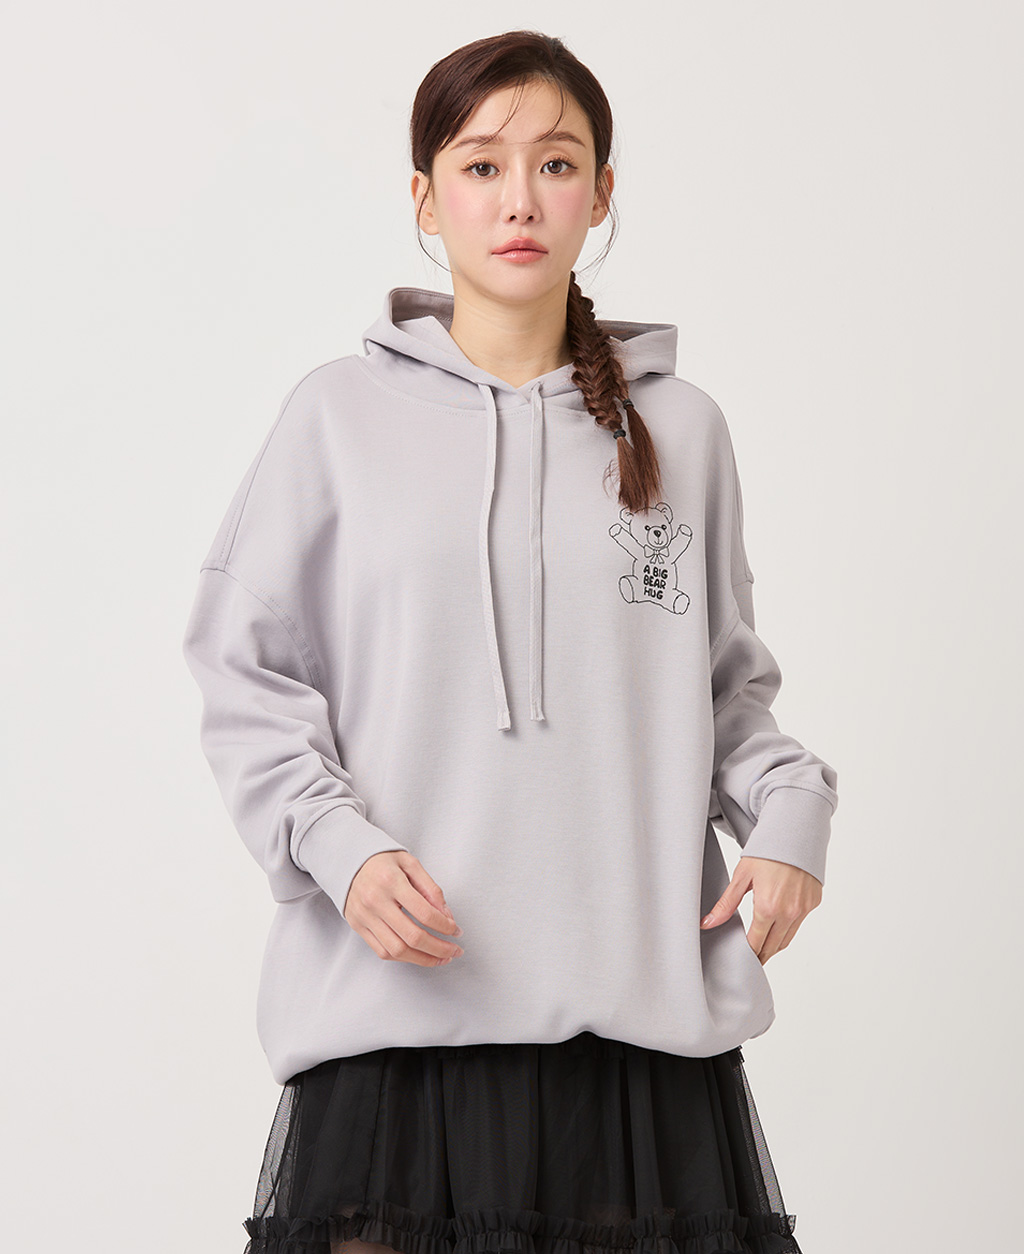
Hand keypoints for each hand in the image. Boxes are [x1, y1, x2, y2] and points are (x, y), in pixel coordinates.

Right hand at [343, 850, 464, 967]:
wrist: (349, 862)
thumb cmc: (382, 861)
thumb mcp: (410, 864)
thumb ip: (431, 889)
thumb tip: (446, 915)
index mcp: (392, 882)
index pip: (424, 913)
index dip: (445, 926)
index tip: (456, 930)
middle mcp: (376, 901)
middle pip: (413, 936)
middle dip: (439, 949)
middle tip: (454, 951)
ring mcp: (365, 917)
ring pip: (397, 950)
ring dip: (423, 959)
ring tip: (440, 958)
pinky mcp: (359, 927)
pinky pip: (382, 952)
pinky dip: (403, 958)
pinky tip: (418, 955)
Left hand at [699, 856, 821, 963]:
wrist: (795, 833)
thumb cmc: (766, 852)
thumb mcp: (741, 877)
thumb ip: (725, 904)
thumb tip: (708, 924)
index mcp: (768, 908)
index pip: (756, 944)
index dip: (747, 954)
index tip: (740, 959)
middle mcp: (789, 913)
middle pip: (773, 947)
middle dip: (760, 955)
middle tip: (749, 959)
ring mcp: (803, 909)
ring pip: (787, 939)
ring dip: (774, 946)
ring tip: (761, 947)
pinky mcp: (813, 903)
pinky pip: (799, 924)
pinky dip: (788, 928)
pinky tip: (777, 923)